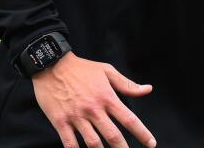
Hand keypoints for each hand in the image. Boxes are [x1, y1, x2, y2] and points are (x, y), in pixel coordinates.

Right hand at [33, 53, 156, 147]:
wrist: (52, 65)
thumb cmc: (82, 68)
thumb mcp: (107, 71)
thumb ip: (127, 84)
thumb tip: (148, 89)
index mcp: (107, 97)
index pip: (129, 119)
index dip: (142, 133)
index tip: (151, 144)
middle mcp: (94, 109)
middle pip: (113, 135)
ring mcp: (76, 116)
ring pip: (93, 143)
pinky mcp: (60, 121)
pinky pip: (69, 143)